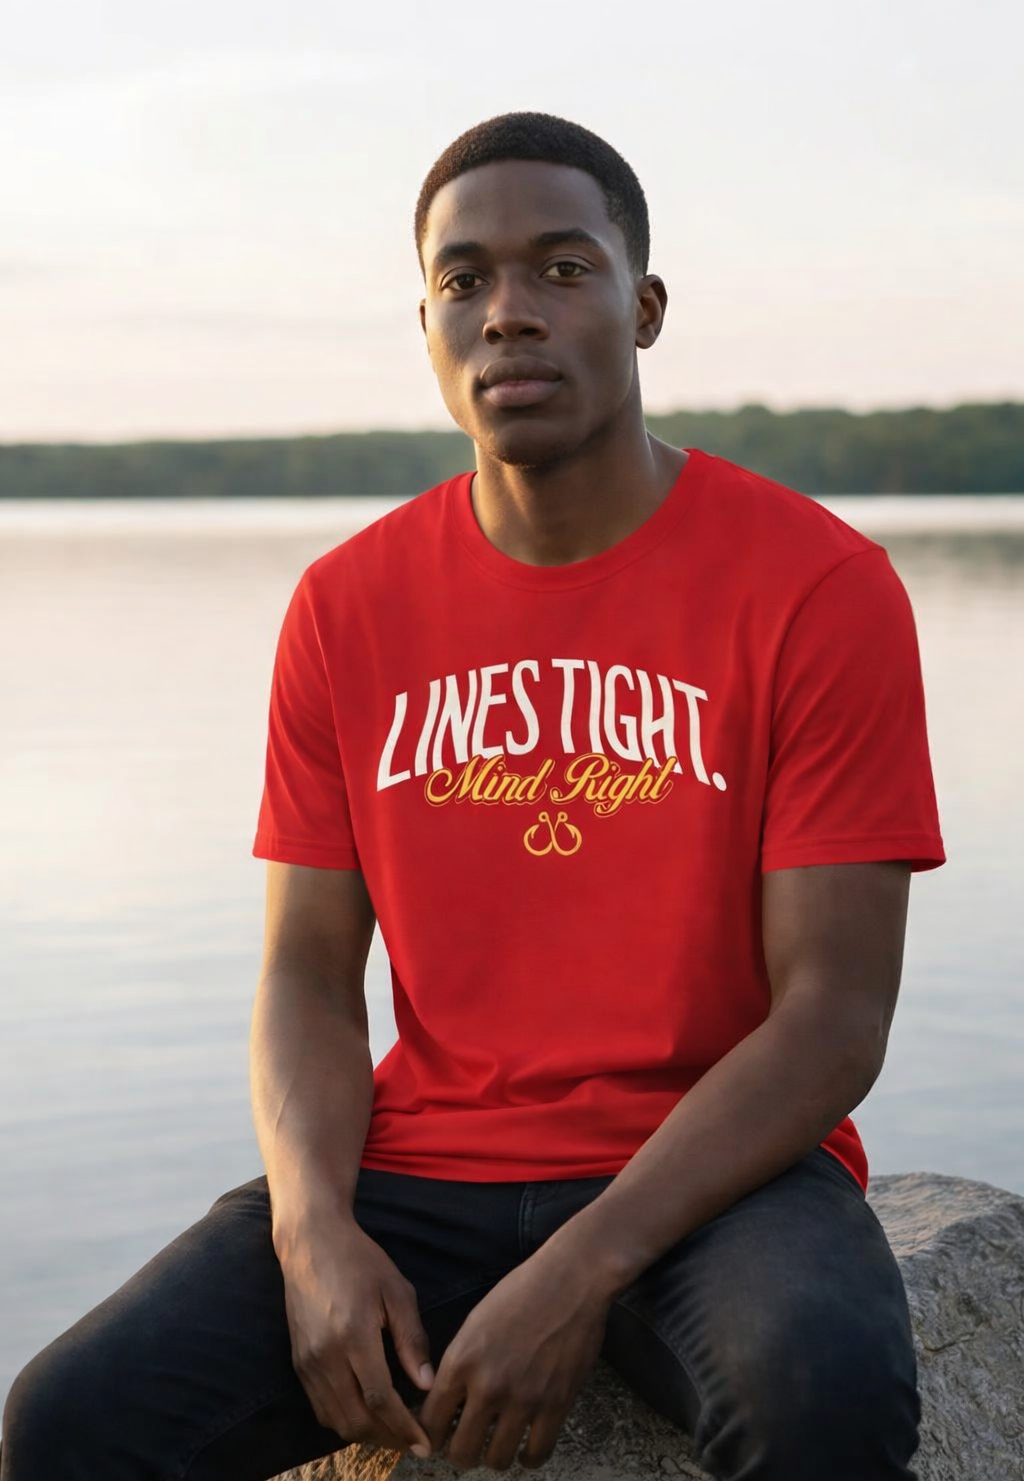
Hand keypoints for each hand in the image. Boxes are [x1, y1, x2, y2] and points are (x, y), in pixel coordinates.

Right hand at [276, 1215, 434, 1456]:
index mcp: (354, 1336)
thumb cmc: (360, 1261)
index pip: (380, 1399)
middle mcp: (326, 1356)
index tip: (425, 1442)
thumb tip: (426, 1383)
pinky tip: (367, 1414)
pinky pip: (321, 1408)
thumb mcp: (396, 1291)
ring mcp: (307, 1363)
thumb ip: (412, 1338)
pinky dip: (345, 1421)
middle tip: (414, 1441)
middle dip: (388, 1438)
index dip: (403, 1426)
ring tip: (394, 1431)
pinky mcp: (298, 1363)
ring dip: (367, 1434)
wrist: (311, 1243)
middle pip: (356, 1420)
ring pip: (336, 1421)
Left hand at [418, 1248, 610, 1470]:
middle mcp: (487, 1386)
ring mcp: (522, 1399)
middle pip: (461, 1452)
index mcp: (461, 1361)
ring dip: (494, 1457)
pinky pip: (536, 1454)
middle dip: (460, 1453)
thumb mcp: (476, 1322)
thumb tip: (449, 1399)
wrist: (570, 1279)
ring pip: (496, 1460)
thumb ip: (461, 1363)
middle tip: (468, 1445)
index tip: (438, 1437)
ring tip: (498, 1445)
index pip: (430, 1421)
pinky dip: (528, 1458)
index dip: (431, 1435)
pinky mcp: (555, 1405)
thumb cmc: (522, 1291)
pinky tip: (526, 1449)